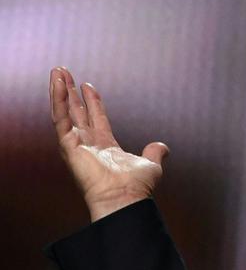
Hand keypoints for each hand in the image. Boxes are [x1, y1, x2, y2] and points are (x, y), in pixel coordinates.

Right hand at [49, 67, 168, 221]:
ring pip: (64, 112)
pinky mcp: (68, 146)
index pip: (95, 118)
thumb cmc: (136, 187)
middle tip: (64, 72)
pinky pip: (60, 119)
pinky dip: (58, 101)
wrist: (125, 197)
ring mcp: (76, 144)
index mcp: (104, 146)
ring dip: (60, 91)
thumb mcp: (151, 164)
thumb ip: (154, 152)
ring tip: (57, 71)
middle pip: (76, 112)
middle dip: (70, 92)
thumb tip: (163, 147)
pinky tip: (58, 85)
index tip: (88, 85)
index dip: (92, 101)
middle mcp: (87, 144)